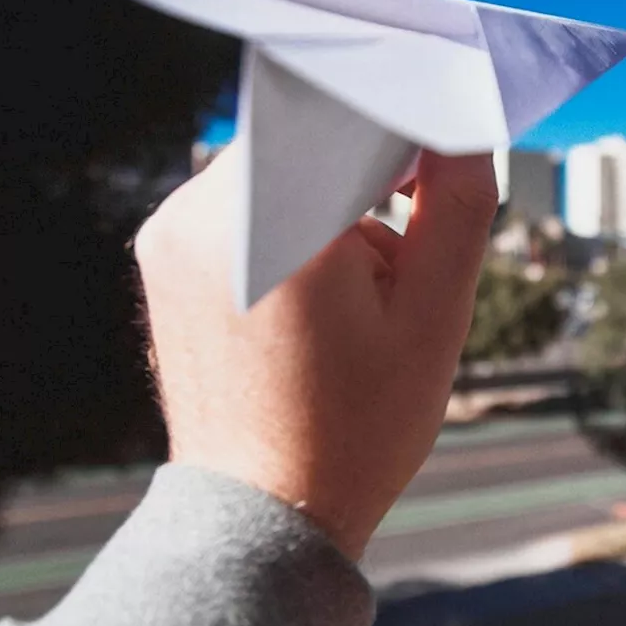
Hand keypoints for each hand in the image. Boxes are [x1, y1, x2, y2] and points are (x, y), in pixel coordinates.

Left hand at [134, 147, 497, 560]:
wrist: (264, 512)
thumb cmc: (353, 428)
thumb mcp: (434, 316)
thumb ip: (459, 206)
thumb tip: (462, 130)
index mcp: (268, 222)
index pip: (346, 114)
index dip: (403, 134)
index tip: (435, 178)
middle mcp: (199, 212)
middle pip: (310, 140)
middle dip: (368, 184)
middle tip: (397, 265)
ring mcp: (170, 232)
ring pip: (280, 170)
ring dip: (330, 209)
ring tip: (355, 300)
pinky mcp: (163, 254)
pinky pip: (244, 204)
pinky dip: (291, 228)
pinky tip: (315, 303)